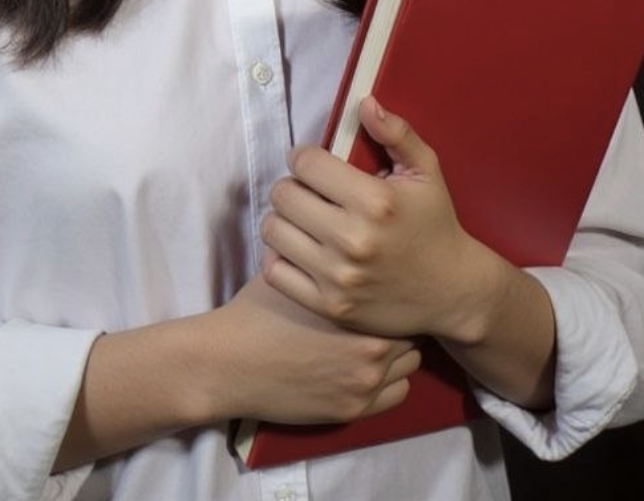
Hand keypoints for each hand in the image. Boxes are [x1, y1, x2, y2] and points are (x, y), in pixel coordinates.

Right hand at [203, 273, 421, 424]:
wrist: (231, 363)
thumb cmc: (259, 311)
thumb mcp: (295, 271)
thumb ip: (328, 261)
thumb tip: (347, 232)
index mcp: (358, 310)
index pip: (402, 296)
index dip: (392, 288)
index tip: (383, 284)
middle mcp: (372, 350)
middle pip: (412, 330)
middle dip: (398, 319)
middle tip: (381, 311)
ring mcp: (366, 385)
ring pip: (411, 363)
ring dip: (398, 350)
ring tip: (373, 338)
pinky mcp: (355, 411)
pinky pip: (399, 393)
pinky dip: (390, 380)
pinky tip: (367, 367)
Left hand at [260, 96, 500, 344]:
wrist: (453, 292)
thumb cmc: (436, 224)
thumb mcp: (427, 172)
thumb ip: (396, 133)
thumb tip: (365, 103)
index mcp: (375, 202)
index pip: (305, 163)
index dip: (306, 157)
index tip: (315, 164)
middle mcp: (353, 240)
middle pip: (283, 194)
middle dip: (293, 186)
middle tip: (309, 192)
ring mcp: (338, 277)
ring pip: (273, 230)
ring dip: (284, 220)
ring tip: (304, 219)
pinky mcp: (329, 306)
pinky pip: (274, 271)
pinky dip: (280, 256)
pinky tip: (301, 249)